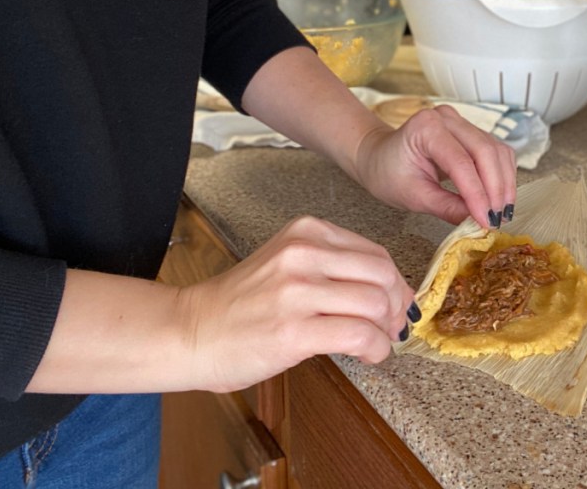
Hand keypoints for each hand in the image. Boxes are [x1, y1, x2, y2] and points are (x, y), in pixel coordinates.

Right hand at [181, 215, 414, 392]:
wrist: (190, 332)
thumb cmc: (240, 304)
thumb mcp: (286, 262)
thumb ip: (332, 266)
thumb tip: (388, 289)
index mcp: (306, 232)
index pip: (374, 253)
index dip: (395, 282)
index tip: (397, 302)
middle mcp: (303, 254)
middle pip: (382, 275)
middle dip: (396, 305)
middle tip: (392, 325)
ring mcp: (297, 291)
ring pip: (375, 305)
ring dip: (387, 331)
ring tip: (377, 342)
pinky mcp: (294, 331)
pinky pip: (359, 335)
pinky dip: (376, 348)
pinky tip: (368, 355)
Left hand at [352, 104, 517, 229]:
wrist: (379, 157)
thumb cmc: (388, 173)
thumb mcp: (413, 196)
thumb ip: (447, 208)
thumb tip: (479, 222)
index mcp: (426, 128)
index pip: (461, 162)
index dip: (478, 193)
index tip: (488, 220)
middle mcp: (447, 118)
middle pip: (485, 151)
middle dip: (496, 188)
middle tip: (499, 219)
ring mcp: (461, 122)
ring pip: (496, 150)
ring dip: (504, 183)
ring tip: (502, 212)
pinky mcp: (471, 132)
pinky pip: (496, 152)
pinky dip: (502, 175)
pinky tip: (500, 197)